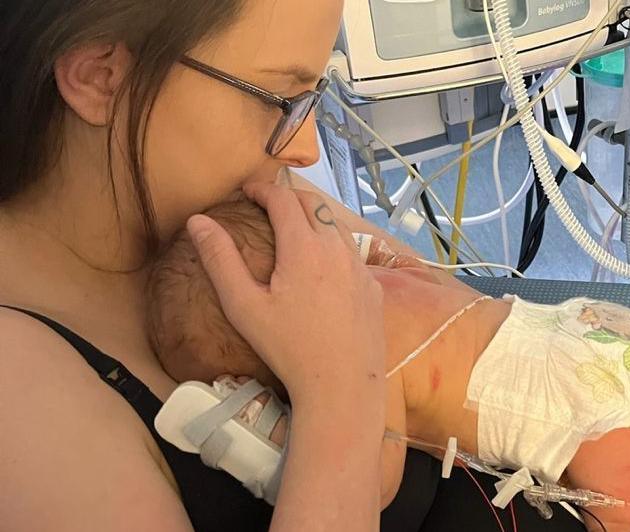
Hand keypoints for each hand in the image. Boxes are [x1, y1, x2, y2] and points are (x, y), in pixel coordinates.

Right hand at [186, 182, 385, 401]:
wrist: (342, 385)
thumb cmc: (288, 348)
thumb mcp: (244, 306)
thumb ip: (220, 259)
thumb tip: (198, 220)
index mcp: (304, 247)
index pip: (283, 199)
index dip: (263, 189)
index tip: (247, 190)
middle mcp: (337, 248)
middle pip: (314, 205)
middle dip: (289, 197)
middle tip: (267, 204)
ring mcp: (360, 267)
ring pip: (337, 226)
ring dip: (314, 218)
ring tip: (293, 229)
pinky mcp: (374, 287)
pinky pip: (352, 254)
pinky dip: (333, 245)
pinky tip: (322, 266)